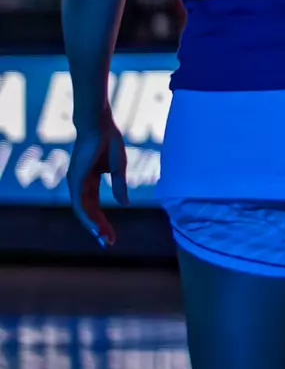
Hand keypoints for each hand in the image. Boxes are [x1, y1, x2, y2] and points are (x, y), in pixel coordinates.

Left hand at [67, 111, 127, 247]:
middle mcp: (80, 185)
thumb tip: (124, 204)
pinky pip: (79, 204)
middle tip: (109, 243)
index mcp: (90, 181)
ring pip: (82, 212)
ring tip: (104, 239)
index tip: (113, 236)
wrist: (99, 124)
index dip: (104, 221)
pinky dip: (87, 217)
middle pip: (89, 212)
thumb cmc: (109, 141)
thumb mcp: (119, 168)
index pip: (95, 206)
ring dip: (93, 227)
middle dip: (99, 228)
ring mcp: (76, 183)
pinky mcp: (75, 180)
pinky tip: (95, 227)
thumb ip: (119, 186)